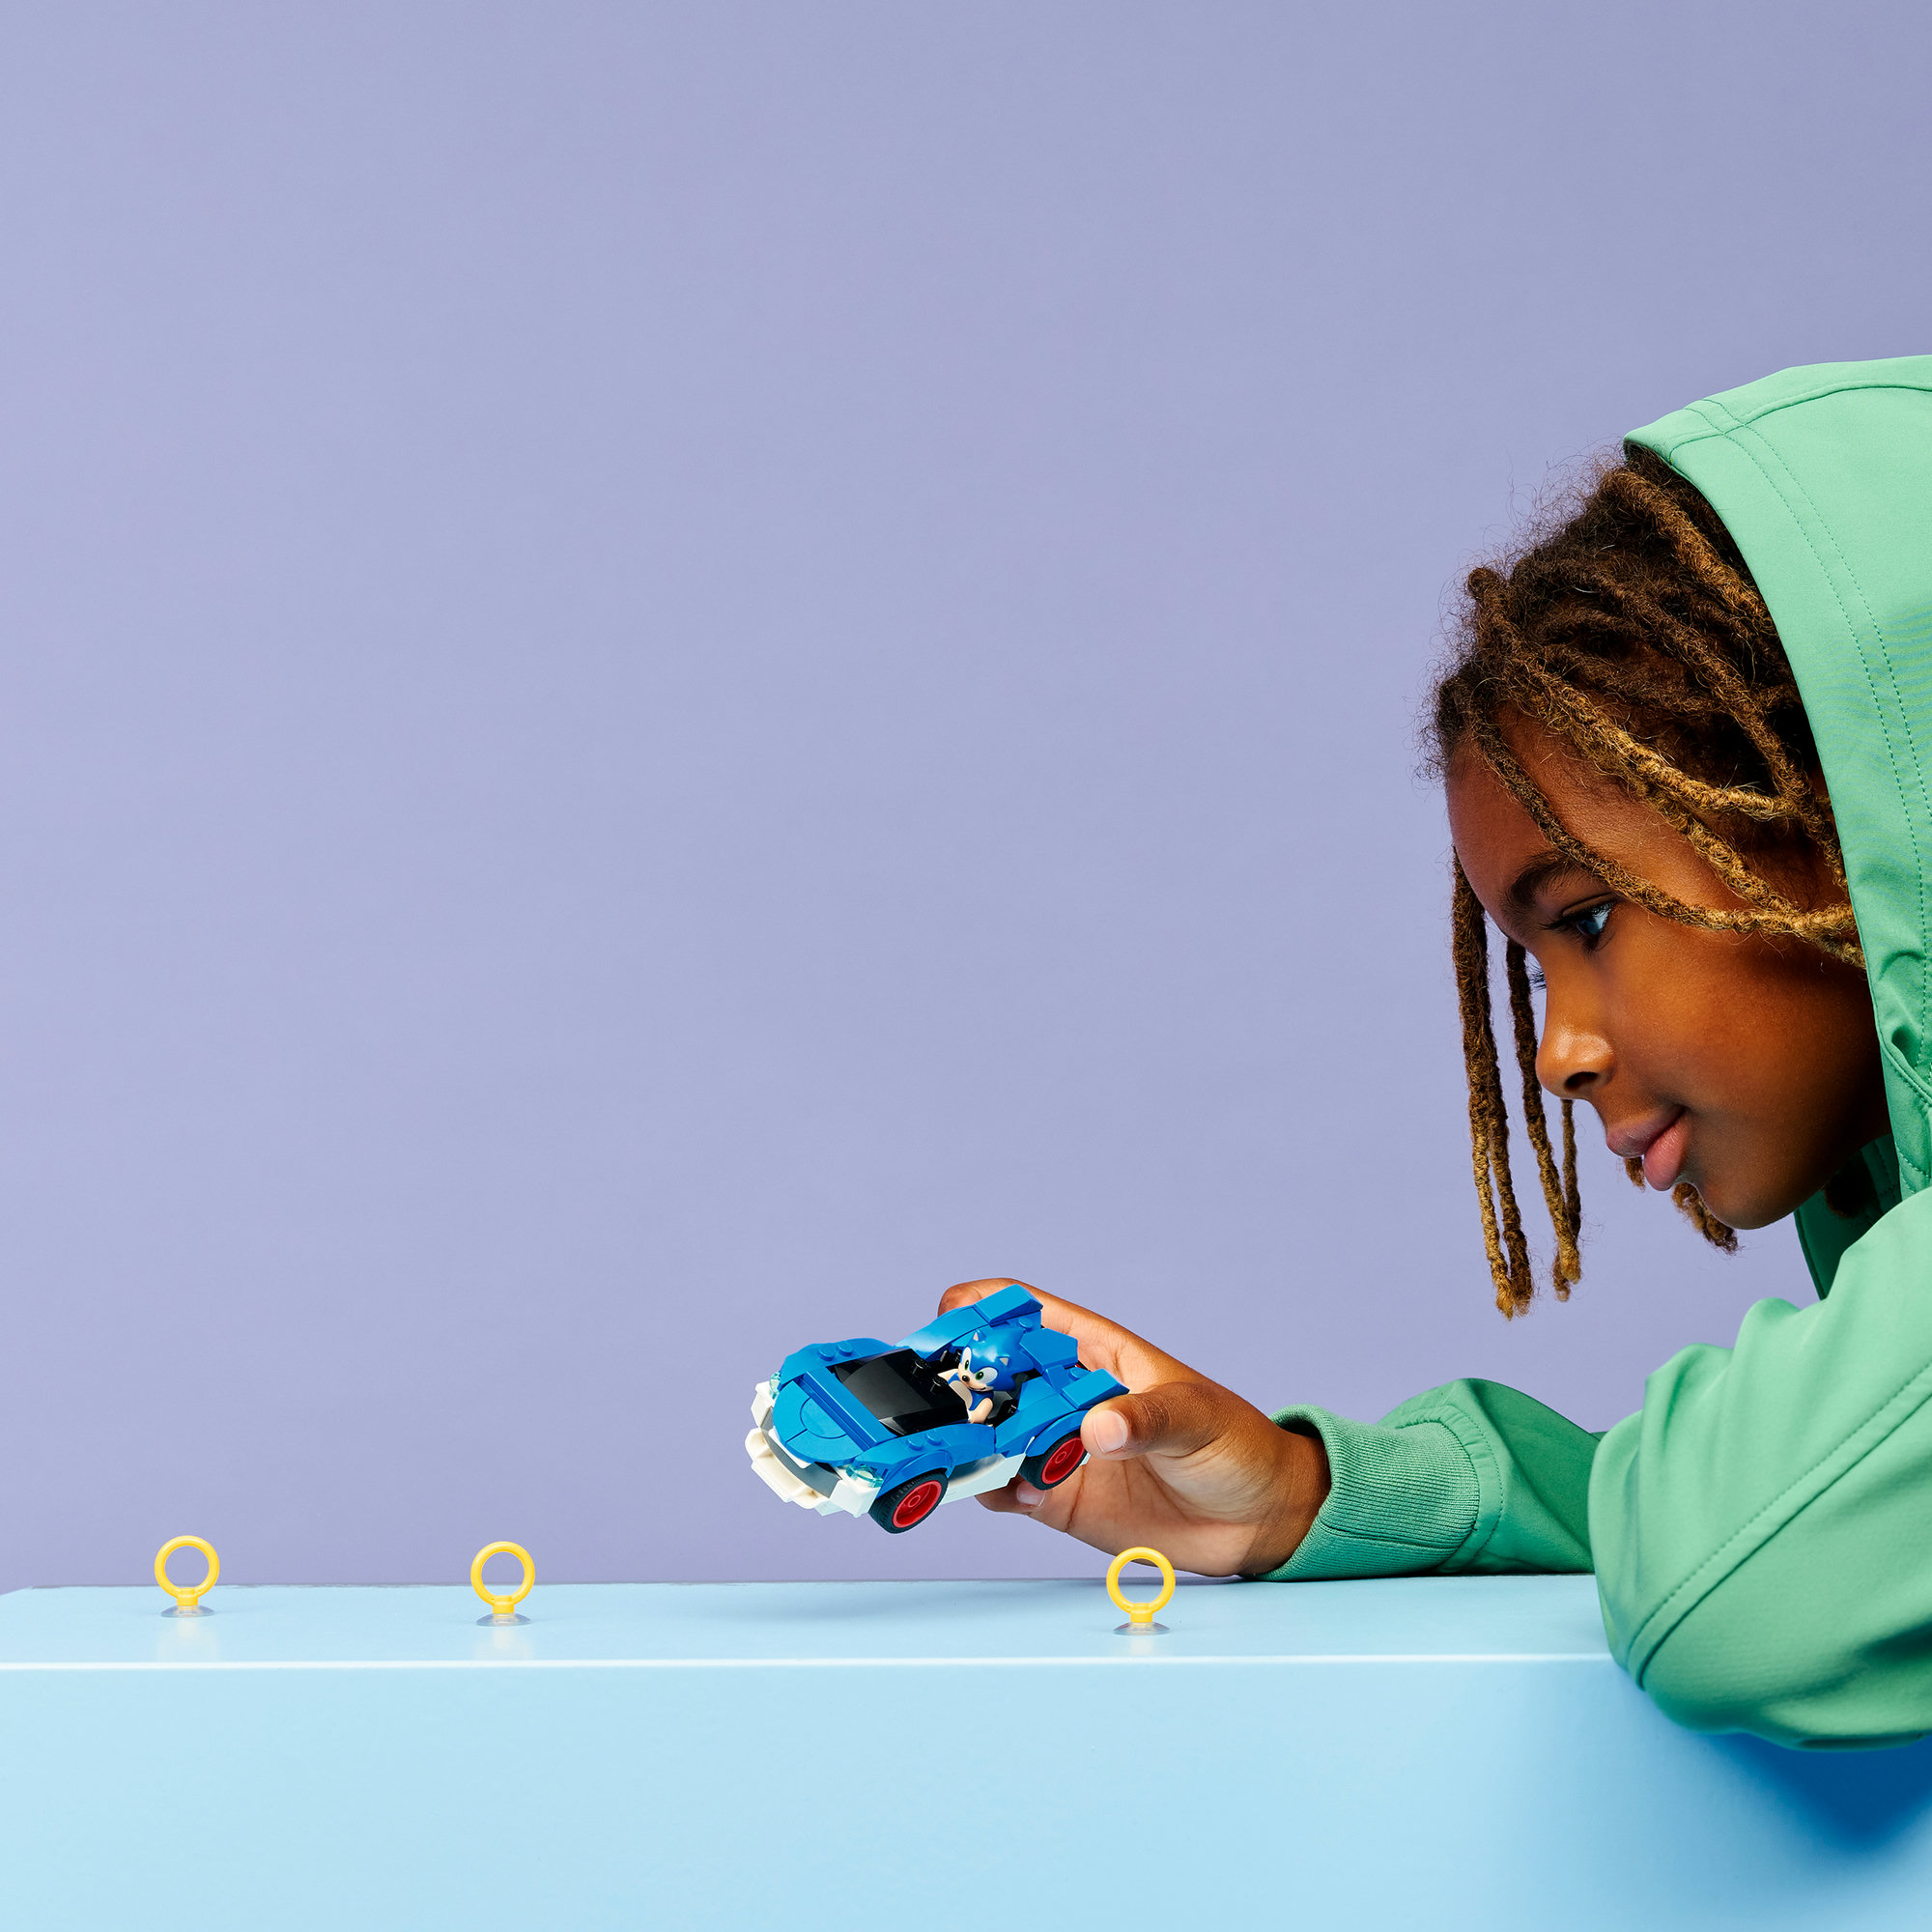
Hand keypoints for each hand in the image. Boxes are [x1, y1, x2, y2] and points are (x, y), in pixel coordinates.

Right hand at [937, 1279, 1329, 1575]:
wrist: (1260, 1521)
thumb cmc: (1237, 1446)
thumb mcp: (1197, 1420)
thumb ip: (1147, 1421)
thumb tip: (1095, 1429)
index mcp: (1097, 1355)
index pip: (1029, 1316)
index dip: (983, 1309)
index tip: (946, 1318)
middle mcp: (1068, 1398)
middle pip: (996, 1378)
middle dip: (960, 1383)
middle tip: (937, 1401)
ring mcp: (1060, 1449)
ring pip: (993, 1436)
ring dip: (968, 1442)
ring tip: (954, 1452)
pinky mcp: (1061, 1499)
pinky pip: (1009, 1490)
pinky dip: (990, 1491)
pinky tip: (996, 1492)